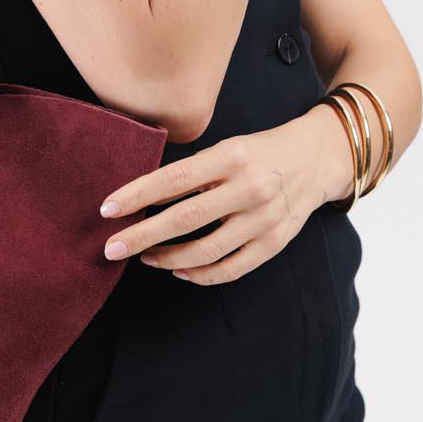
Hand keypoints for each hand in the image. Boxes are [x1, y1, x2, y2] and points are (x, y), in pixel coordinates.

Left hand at [97, 107, 355, 283]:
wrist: (315, 159)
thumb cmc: (258, 151)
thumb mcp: (226, 147)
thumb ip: (193, 172)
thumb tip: (142, 198)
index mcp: (231, 157)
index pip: (173, 180)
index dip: (137, 196)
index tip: (107, 209)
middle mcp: (249, 188)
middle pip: (184, 219)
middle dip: (142, 236)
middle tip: (111, 248)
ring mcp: (264, 219)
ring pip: (205, 251)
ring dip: (167, 258)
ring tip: (145, 256)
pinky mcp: (274, 243)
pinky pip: (230, 268)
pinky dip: (200, 274)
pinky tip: (179, 270)